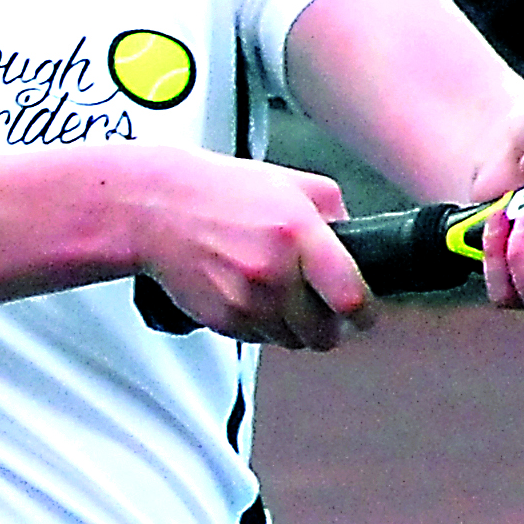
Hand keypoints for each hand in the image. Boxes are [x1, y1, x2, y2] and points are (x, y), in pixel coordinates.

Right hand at [132, 154, 373, 350]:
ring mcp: (247, 300)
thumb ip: (336, 213)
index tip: (365, 312)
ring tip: (280, 292)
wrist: (158, 208)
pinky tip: (252, 293)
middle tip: (322, 305)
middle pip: (324, 333)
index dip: (365, 312)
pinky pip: (261, 340)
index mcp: (298, 232)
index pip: (350, 298)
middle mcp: (274, 271)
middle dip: (329, 323)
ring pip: (293, 341)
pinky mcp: (223, 320)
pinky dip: (263, 325)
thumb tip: (359, 251)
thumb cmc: (223, 192)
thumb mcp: (292, 183)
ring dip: (295, 326)